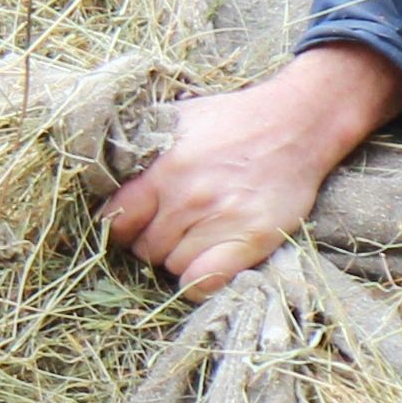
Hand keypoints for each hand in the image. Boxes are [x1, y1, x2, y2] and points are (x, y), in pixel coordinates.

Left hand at [103, 40, 401, 297]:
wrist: (296, 122)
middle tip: (171, 230)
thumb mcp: (178, 120)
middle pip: (144, 249)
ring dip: (178, 258)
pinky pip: (203, 282)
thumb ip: (142, 149)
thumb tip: (105, 170)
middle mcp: (186, 197)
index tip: (132, 226)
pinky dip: (198, 282)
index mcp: (163, 168)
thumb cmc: (232, 120)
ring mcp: (219, 219)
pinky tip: (205, 266)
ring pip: (172, 266)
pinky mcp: (251, 239)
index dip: (120, 227)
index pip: (116, 219)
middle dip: (152, 243)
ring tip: (197, 238)